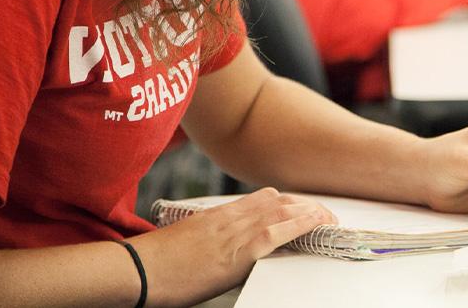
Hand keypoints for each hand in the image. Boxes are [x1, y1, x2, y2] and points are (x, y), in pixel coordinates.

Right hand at [130, 187, 336, 304]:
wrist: (138, 269)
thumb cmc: (157, 262)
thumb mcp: (189, 243)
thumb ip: (212, 239)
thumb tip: (226, 248)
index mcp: (218, 215)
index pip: (262, 199)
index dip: (288, 202)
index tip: (303, 207)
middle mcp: (229, 217)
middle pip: (277, 201)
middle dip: (305, 206)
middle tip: (325, 214)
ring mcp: (234, 232)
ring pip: (281, 212)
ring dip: (310, 213)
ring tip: (329, 219)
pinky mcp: (236, 251)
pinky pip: (276, 233)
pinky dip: (300, 226)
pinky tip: (316, 226)